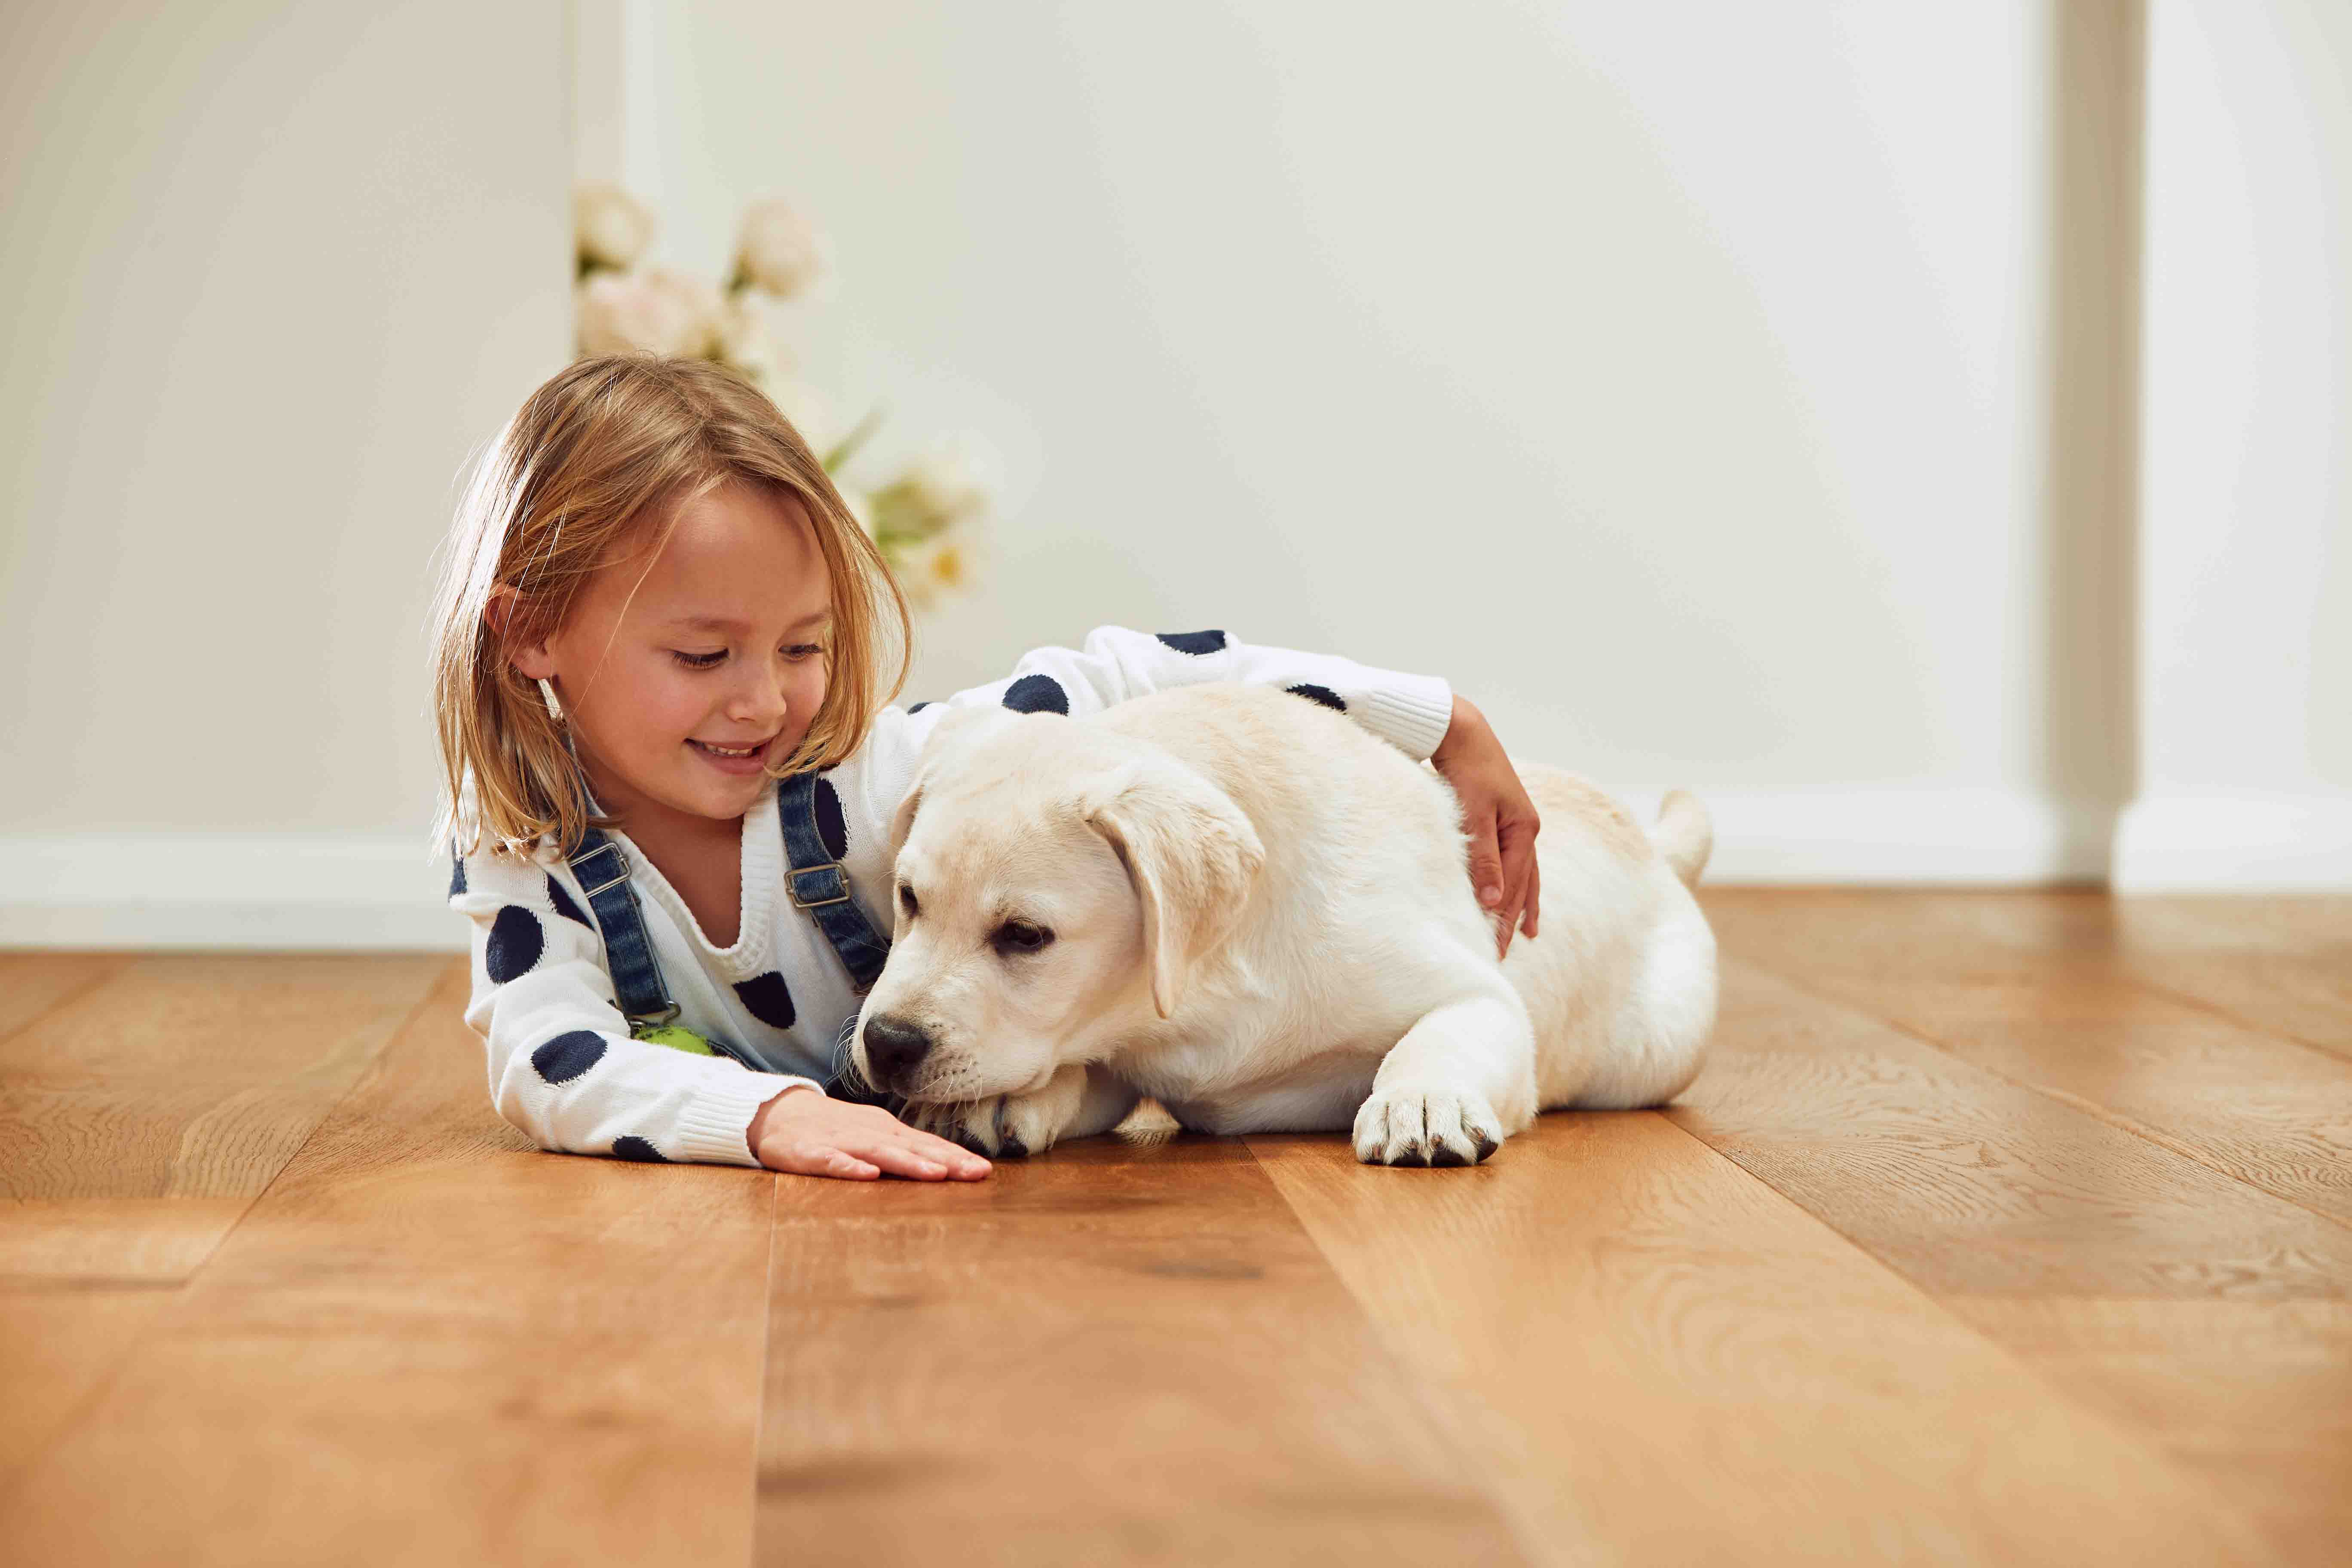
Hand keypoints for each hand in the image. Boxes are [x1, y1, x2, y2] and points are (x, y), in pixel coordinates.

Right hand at [747, 1084, 990, 1180]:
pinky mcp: (810, 1152)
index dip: (956, 1157)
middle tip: (975, 1173)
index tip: (984, 1171)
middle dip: (945, 1161)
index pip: (927, 1144)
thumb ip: (904, 1149)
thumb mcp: (873, 1135)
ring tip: (936, 1174)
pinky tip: (868, 1174)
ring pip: (879, 1151)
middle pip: (912, 1147)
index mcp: (886, 1130)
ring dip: (909, 1163)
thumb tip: (945, 1164)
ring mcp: (840, 1141)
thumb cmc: (834, 1128)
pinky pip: (831, 1161)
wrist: (778, 1113)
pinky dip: (850, 1167)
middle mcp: (869, 1132)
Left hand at [1431, 695, 1541, 957]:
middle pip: (1523, 884)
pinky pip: (1513, 860)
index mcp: (1524, 829)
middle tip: (1501, 953)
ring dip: (1521, 904)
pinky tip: (1512, 893)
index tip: (1493, 947)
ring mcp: (1517, 824)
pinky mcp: (1502, 819)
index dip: (1503, 917)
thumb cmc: (1465, 769)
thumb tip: (1491, 901)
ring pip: (1523, 874)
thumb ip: (1482, 858)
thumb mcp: (1474, 814)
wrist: (1461, 731)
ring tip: (1525, 933)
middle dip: (1512, 919)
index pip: (1514, 884)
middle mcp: (1525, 829)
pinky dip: (1514, 881)